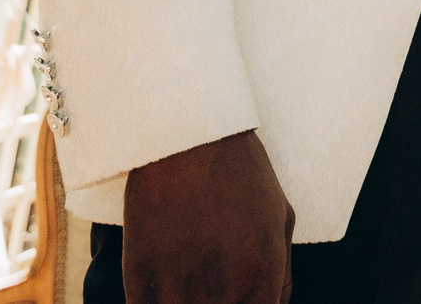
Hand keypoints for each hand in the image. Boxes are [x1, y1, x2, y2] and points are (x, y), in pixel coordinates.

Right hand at [123, 130, 292, 303]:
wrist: (186, 133)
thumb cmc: (241, 172)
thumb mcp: (281, 217)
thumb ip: (282, 274)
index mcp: (260, 276)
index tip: (244, 298)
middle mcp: (220, 289)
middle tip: (215, 283)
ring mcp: (176, 285)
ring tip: (192, 281)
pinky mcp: (138, 275)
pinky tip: (166, 287)